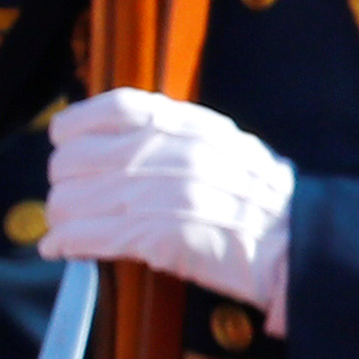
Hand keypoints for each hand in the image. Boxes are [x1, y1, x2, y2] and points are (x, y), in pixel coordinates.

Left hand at [39, 87, 293, 323]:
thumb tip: (121, 138)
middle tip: (71, 198)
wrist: (297, 245)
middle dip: (65, 181)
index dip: (76, 125)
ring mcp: (162, 194)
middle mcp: (171, 154)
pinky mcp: (157, 236)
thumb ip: (177, 135)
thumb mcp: (226, 146)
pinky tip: (61, 249)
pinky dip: (64, 244)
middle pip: (79, 157)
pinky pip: (85, 236)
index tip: (66, 140)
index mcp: (189, 126)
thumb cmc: (262, 202)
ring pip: (73, 200)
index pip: (113, 108)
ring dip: (62, 217)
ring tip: (68, 228)